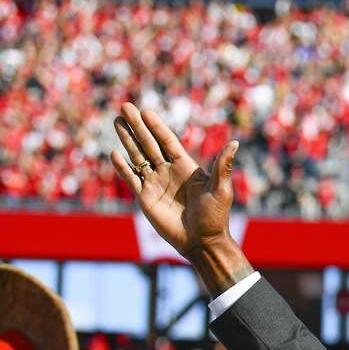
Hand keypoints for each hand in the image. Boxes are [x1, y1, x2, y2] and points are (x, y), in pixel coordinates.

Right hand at [111, 103, 249, 293]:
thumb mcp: (220, 189)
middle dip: (137, 126)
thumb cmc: (215, 217)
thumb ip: (223, 166)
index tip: (145, 111)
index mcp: (186, 166)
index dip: (157, 126)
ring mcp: (156, 184)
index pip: (168, 141)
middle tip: (125, 107)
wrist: (202, 242)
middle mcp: (169, 172)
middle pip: (149, 144)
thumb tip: (234, 143)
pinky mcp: (145, 198)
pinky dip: (122, 167)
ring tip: (117, 121)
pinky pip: (131, 179)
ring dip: (127, 140)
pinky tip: (113, 154)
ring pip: (138, 157)